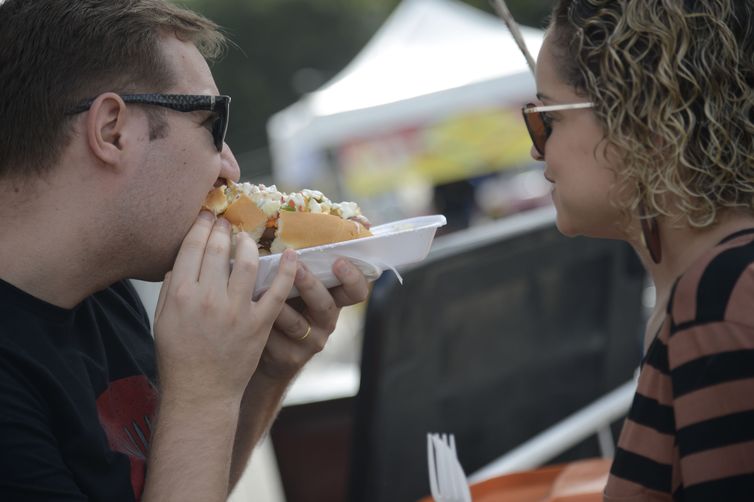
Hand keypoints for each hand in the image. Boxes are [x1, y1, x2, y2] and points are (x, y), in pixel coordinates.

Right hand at [153, 212, 297, 404]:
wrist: (200, 392)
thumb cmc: (178, 356)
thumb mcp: (162, 319)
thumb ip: (171, 287)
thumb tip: (181, 261)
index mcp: (180, 294)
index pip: (192, 247)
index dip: (201, 227)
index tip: (207, 218)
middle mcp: (208, 298)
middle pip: (218, 249)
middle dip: (223, 229)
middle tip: (227, 223)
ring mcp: (236, 311)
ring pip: (247, 263)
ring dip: (249, 243)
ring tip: (248, 238)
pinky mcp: (259, 324)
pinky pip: (276, 291)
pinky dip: (287, 271)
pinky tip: (290, 255)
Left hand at [254, 258, 369, 380]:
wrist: (264, 351)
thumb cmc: (283, 306)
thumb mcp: (298, 287)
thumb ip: (303, 264)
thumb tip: (328, 228)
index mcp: (333, 299)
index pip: (356, 291)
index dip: (352, 277)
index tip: (338, 261)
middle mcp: (326, 321)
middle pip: (326, 305)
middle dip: (310, 285)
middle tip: (295, 267)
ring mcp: (310, 342)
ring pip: (298, 324)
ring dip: (281, 307)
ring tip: (262, 290)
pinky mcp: (289, 358)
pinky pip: (274, 339)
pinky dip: (259, 324)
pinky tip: (246, 313)